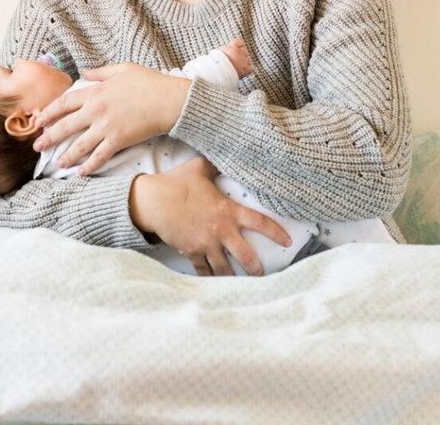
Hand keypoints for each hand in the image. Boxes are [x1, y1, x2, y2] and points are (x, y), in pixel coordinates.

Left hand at [34, 62, 190, 175]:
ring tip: (58, 164)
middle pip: (66, 126)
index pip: (64, 103)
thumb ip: (101, 72)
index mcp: (95, 92)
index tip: (39, 120)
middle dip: (49, 137)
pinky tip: (82, 173)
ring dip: (67, 156)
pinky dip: (90, 165)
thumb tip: (84, 72)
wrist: (170, 100)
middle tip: (38, 147)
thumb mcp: (123, 69)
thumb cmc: (150, 83)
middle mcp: (96, 110)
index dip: (49, 112)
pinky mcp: (119, 140)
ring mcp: (106, 126)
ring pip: (80, 144)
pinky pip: (100, 155)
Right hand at [130, 157, 292, 276]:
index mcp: (227, 210)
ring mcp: (206, 244)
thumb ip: (215, 165)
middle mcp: (221, 230)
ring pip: (225, 268)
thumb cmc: (175, 183)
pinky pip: (204, 270)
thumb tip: (224, 155)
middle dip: (257, 268)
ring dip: (234, 277)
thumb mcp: (199, 168)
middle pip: (246, 256)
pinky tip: (214, 283)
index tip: (288, 241)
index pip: (260, 223)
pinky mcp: (191, 252)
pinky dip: (209, 277)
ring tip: (241, 284)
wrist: (151, 202)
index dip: (277, 233)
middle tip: (263, 274)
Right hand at [218, 38, 252, 78]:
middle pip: (245, 51)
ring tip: (236, 67)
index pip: (240, 42)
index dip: (238, 46)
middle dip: (241, 54)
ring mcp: (244, 61)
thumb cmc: (215, 63)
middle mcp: (239, 52)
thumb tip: (225, 51)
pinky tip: (240, 71)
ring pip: (247, 60)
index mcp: (232, 47)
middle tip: (234, 59)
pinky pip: (250, 69)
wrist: (218, 73)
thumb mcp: (218, 52)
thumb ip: (225, 50)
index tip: (235, 49)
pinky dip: (246, 70)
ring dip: (243, 63)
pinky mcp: (246, 70)